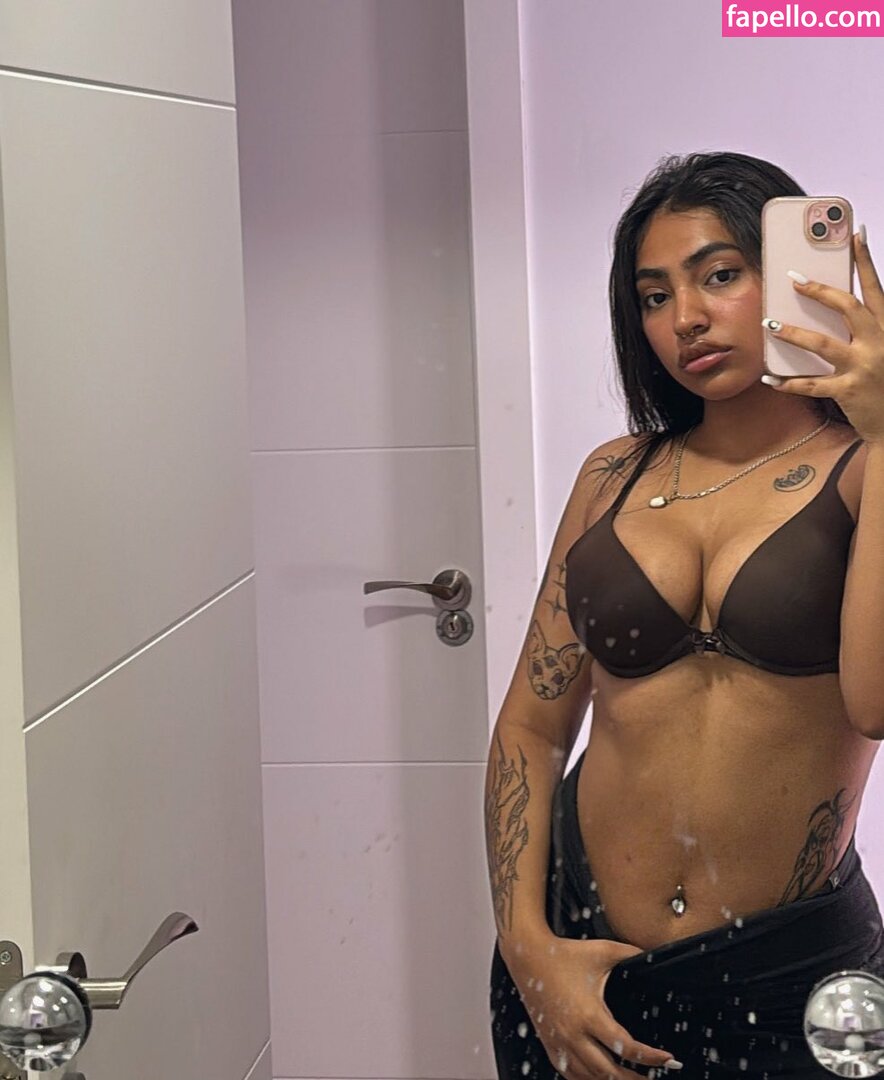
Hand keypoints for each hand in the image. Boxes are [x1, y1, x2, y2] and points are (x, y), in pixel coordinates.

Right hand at [504, 935, 679, 1078]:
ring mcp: (559, 1042)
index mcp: (589, 1014)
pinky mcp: (549, 1044)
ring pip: (589, 1077)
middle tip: (651, 1078)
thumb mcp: (603, 951)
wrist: (528, 955)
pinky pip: (570, 1073)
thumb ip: (631, 953)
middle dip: (634, 1079)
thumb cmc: (564, 954)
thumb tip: (653, 953)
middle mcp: (573, 1034)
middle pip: (609, 1073)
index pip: (626, 1048)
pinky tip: (598, 1078)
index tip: (668, 1059)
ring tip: (629, 1079)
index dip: (651, 1057)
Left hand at [761, 228, 883, 444]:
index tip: (854, 235)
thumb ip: (866, 329)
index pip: (876, 288)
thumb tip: (835, 305)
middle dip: (820, 291)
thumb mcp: (882, 349)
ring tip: (770, 324)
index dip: (865, 261)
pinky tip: (769, 379)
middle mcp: (878, 343)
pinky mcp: (849, 391)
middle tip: (794, 279)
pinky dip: (788, 382)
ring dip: (793, 332)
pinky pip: (811, 384)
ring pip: (823, 344)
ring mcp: (863, 367)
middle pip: (849, 308)